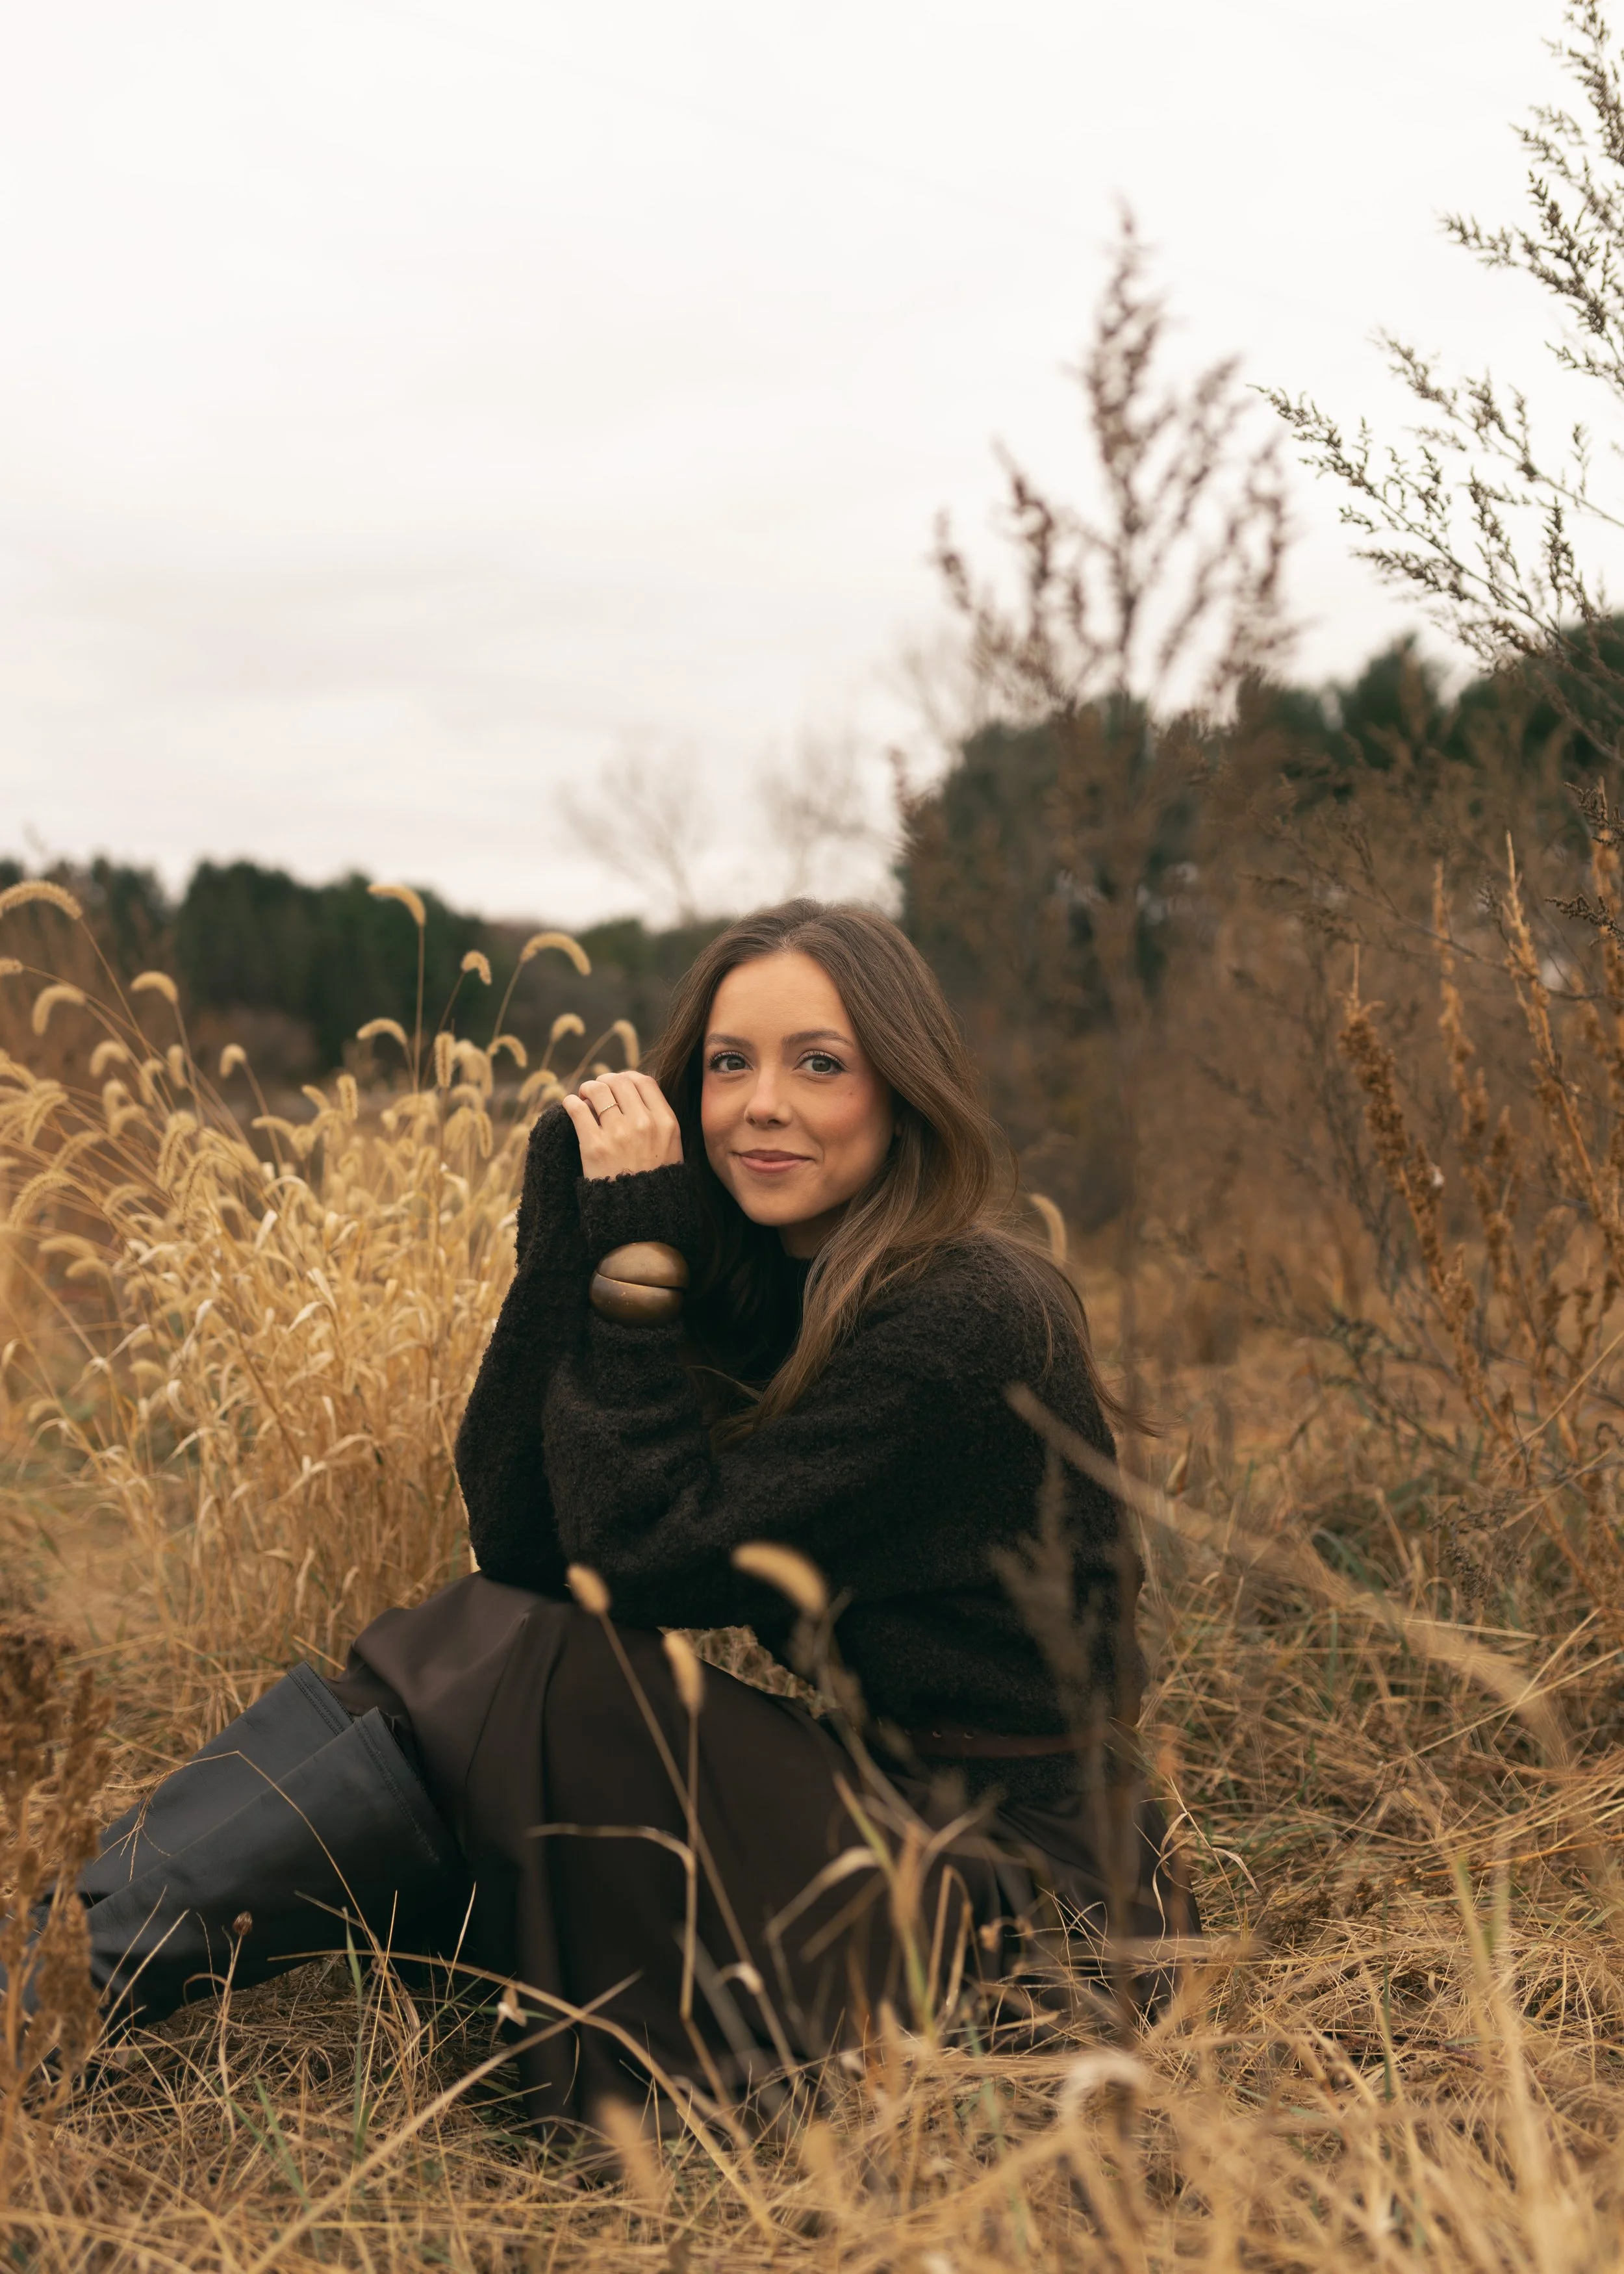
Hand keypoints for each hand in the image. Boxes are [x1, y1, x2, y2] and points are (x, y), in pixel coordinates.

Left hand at [563, 1071, 683, 1179]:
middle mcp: (644, 1123)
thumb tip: (635, 1094)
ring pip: (597, 1090)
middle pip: (619, 1081)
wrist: (641, 1218)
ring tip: (584, 1098)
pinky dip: (571, 1103)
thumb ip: (658, 1120)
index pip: (644, 1081)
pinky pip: (577, 1109)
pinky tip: (571, 1107)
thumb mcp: (671, 1148)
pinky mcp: (594, 1146)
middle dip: (605, 1082)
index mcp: (666, 1122)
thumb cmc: (654, 1183)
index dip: (627, 1078)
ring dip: (587, 1089)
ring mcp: (618, 1133)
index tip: (618, 1085)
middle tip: (596, 1092)